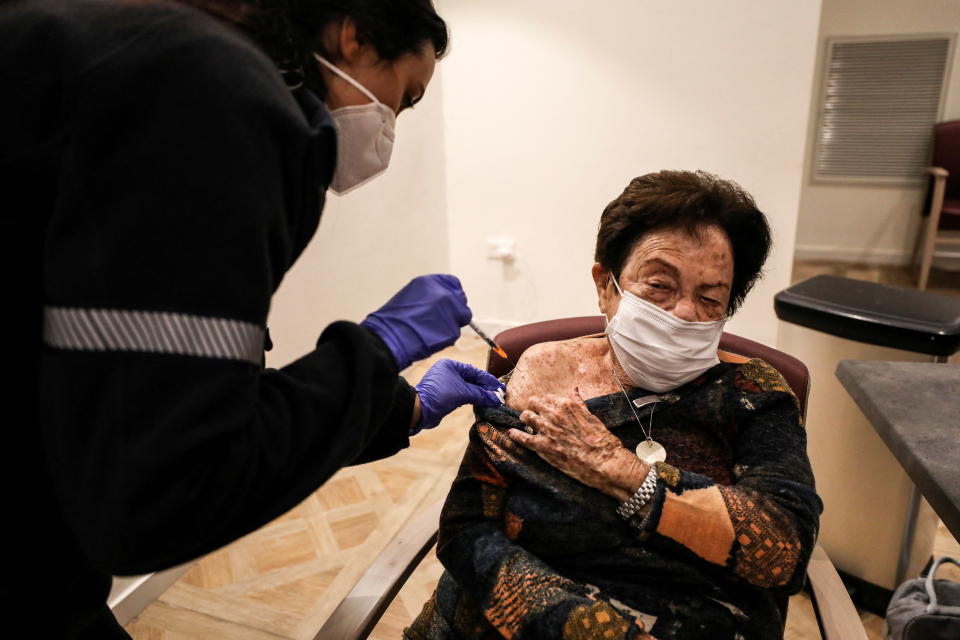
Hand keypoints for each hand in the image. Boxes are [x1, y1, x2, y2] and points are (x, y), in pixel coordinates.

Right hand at [361, 274, 470, 370]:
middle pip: (460, 300)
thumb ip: (430, 295)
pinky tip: (431, 337)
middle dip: (454, 309)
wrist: (391, 336)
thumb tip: (442, 302)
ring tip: (433, 329)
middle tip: (440, 319)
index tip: (449, 302)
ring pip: (461, 317)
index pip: (454, 284)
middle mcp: (445, 294)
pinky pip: (454, 332)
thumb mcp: (411, 295)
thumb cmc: (395, 319)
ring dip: (451, 323)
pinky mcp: (453, 329)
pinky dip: (446, 336)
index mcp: (432, 282)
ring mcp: (451, 311)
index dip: (452, 294)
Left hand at [414, 359, 504, 433]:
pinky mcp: (446, 395)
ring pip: (468, 388)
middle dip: (485, 388)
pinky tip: (481, 403)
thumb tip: (496, 399)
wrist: (420, 410)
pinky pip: (463, 395)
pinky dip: (472, 399)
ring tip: (493, 400)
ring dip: (480, 394)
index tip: (500, 388)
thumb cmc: (439, 396)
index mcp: (451, 366)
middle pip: (472, 380)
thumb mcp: (462, 393)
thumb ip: (480, 394)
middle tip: (499, 395)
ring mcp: (447, 384)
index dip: (488, 380)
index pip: (475, 372)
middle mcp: (449, 372)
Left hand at [507, 388, 646, 501]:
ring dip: (526, 420)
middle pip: (533, 403)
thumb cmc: (602, 440)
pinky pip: (522, 437)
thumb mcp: (592, 416)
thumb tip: (574, 390)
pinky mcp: (542, 446)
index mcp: (567, 405)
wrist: (604, 462)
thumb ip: (579, 403)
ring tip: (527, 425)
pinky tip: (512, 434)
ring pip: (526, 417)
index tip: (545, 409)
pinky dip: (515, 435)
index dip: (545, 404)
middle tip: (535, 416)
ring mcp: (546, 430)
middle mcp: (554, 414)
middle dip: (533, 409)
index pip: (547, 397)